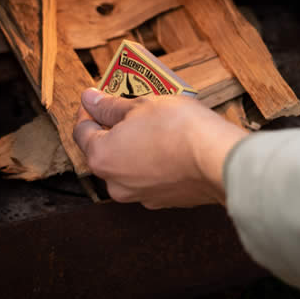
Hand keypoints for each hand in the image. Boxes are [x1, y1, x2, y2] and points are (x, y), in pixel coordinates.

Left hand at [72, 89, 248, 207]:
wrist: (217, 159)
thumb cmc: (179, 128)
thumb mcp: (142, 105)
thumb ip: (110, 105)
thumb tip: (90, 100)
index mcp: (102, 157)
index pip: (82, 131)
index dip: (89, 110)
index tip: (98, 97)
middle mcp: (115, 183)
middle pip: (105, 151)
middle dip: (115, 129)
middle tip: (131, 108)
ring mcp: (140, 196)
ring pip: (129, 166)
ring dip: (136, 147)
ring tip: (156, 125)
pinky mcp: (164, 201)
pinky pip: (151, 177)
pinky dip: (155, 162)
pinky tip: (171, 145)